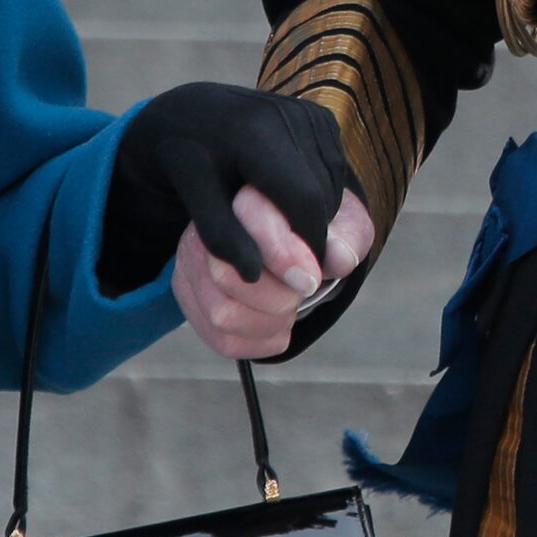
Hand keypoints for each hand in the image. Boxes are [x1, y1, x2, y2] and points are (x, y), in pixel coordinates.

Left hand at [111, 82, 360, 286]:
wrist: (191, 109)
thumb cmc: (184, 156)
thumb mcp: (191, 195)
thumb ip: (220, 234)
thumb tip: (253, 275)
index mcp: (254, 130)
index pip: (304, 199)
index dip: (307, 243)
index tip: (298, 278)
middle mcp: (290, 113)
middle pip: (324, 195)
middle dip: (313, 235)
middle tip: (293, 262)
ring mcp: (310, 112)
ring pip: (334, 185)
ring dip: (319, 218)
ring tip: (285, 230)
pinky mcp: (320, 116)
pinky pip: (334, 170)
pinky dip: (320, 196)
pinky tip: (287, 202)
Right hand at [175, 186, 375, 359]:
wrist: (295, 241)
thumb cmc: (319, 230)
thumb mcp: (344, 224)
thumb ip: (347, 236)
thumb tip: (338, 258)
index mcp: (249, 193)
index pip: (250, 219)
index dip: (283, 256)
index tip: (310, 280)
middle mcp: (210, 221)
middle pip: (227, 275)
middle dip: (277, 298)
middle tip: (300, 293)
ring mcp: (192, 259)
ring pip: (221, 313)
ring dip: (267, 323)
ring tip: (288, 310)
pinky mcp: (188, 291)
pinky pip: (219, 338)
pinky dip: (257, 343)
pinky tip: (276, 326)